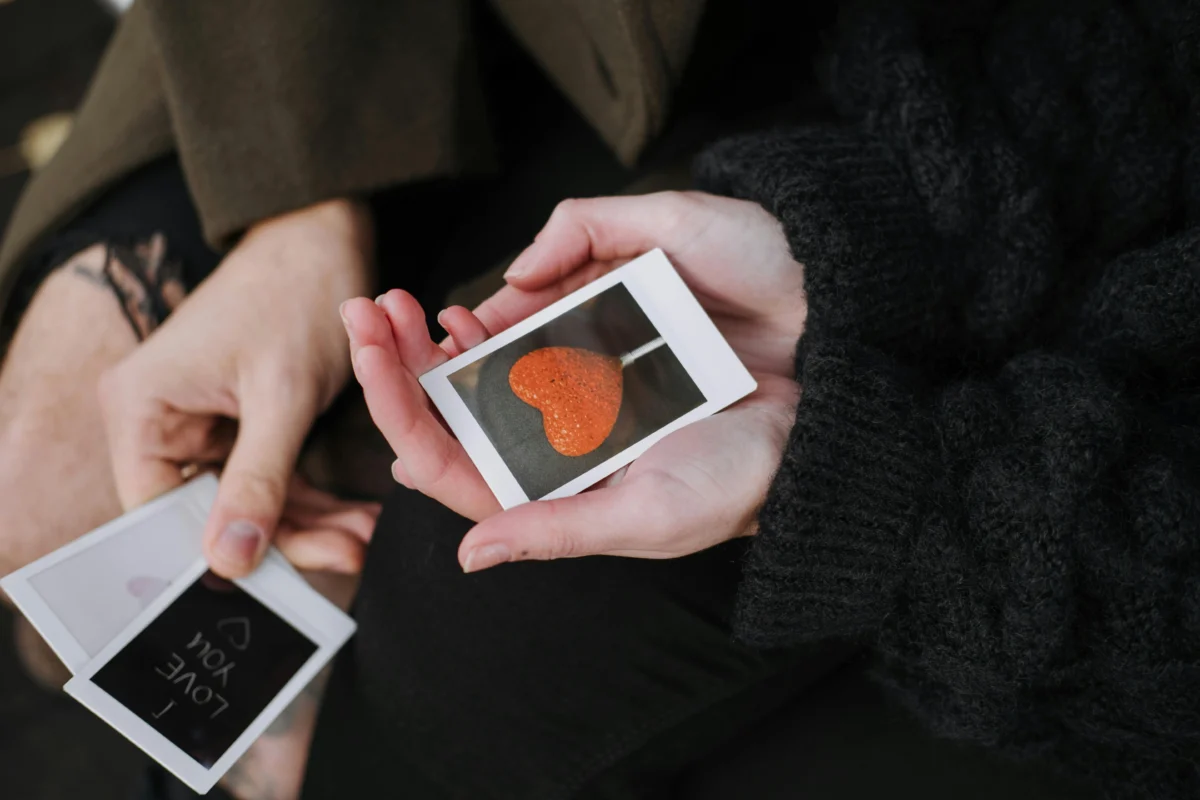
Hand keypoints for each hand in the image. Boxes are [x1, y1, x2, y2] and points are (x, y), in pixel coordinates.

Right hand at [99, 199, 375, 577]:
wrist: (321, 238)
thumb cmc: (293, 296)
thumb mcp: (281, 396)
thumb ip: (257, 480)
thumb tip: (228, 561)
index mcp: (140, 409)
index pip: (162, 513)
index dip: (215, 551)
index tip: (274, 582)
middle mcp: (156, 421)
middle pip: (208, 512)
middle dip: (282, 536)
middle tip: (348, 553)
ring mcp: (197, 424)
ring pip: (246, 501)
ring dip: (307, 520)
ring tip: (363, 535)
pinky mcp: (237, 424)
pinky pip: (269, 477)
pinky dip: (311, 496)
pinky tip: (354, 514)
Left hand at [344, 191, 804, 570]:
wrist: (813, 414)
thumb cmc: (740, 475)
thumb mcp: (649, 514)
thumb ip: (556, 530)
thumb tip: (469, 556)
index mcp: (548, 491)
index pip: (449, 460)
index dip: (400, 410)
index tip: (372, 358)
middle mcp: (547, 448)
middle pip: (449, 410)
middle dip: (399, 363)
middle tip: (364, 311)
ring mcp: (569, 399)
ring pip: (479, 373)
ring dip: (435, 340)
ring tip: (404, 305)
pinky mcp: (598, 357)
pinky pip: (530, 338)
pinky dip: (497, 320)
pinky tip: (475, 308)